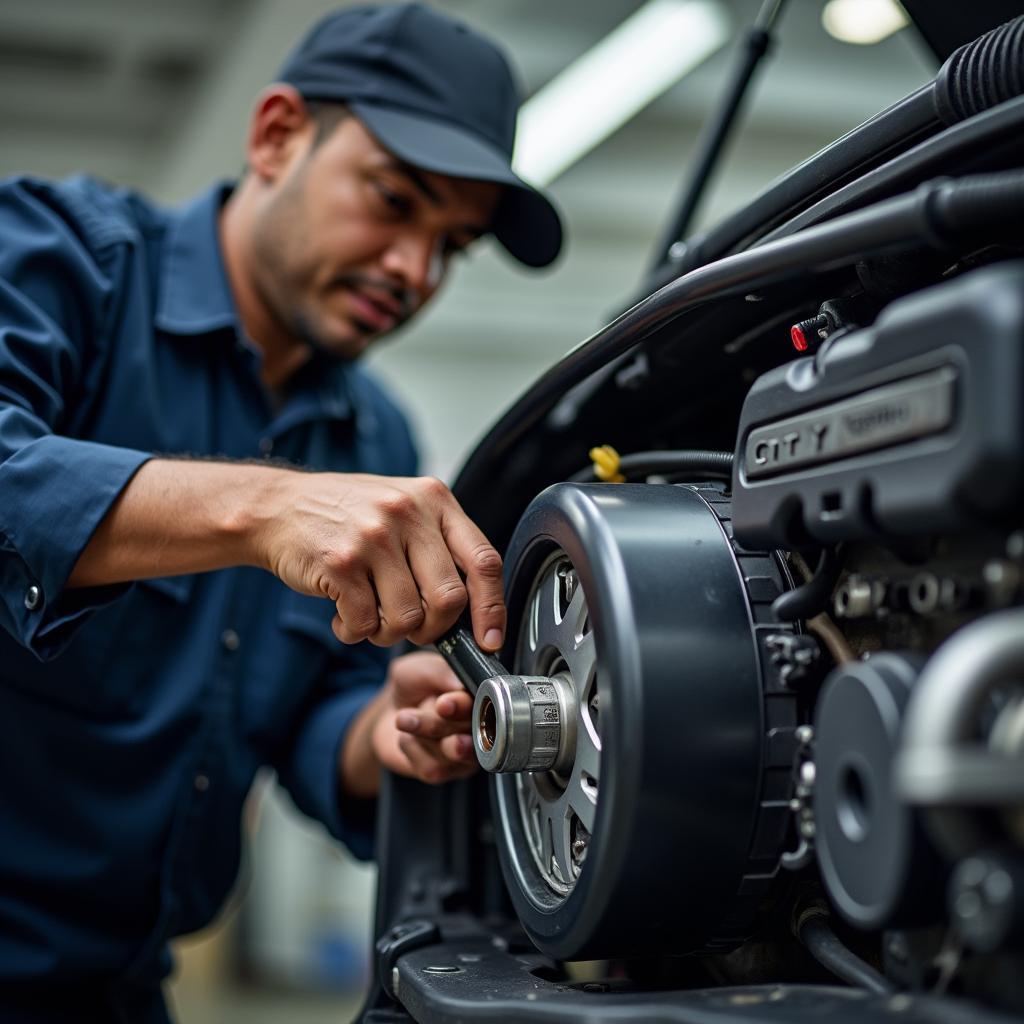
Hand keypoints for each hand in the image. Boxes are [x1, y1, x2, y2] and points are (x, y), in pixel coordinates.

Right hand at [252, 471, 504, 648]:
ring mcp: (373, 537)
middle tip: (412, 628)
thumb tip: (475, 609)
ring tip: (369, 616)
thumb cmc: (346, 515)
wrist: (278, 506)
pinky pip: (365, 623)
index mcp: (434, 500)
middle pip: (449, 598)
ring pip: (408, 618)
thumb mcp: (403, 509)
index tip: (489, 639)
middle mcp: (408, 513)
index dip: (492, 608)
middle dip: (433, 629)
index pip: (483, 561)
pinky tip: (344, 615)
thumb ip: (439, 545)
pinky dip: (355, 632)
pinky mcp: (340, 563)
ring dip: (387, 634)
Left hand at [340, 652, 476, 795]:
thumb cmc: (410, 687)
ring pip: (453, 752)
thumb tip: (458, 682)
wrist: (387, 715)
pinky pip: (434, 768)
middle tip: (410, 716)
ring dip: (423, 734)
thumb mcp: (416, 670)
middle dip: (439, 725)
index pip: (483, 704)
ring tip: (403, 719)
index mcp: (479, 696)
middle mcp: (480, 726)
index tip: (442, 704)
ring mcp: (467, 752)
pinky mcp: (446, 772)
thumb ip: (437, 672)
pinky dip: (413, 751)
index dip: (463, 706)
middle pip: (471, 732)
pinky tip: (407, 739)